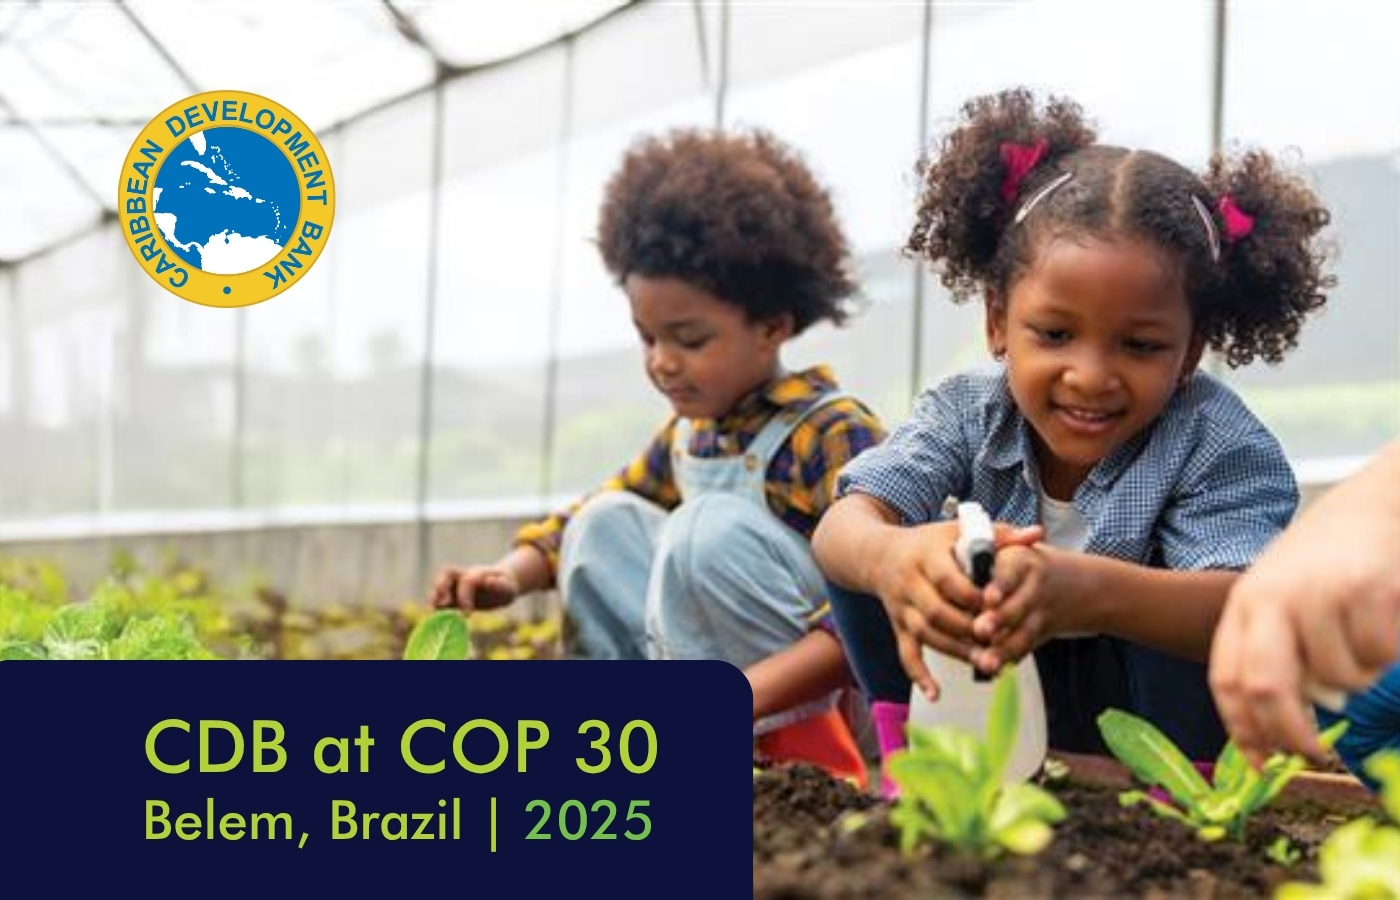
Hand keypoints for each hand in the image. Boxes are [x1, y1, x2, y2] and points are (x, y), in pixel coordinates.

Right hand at [427, 565, 519, 611]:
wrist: (501, 584)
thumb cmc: (505, 586)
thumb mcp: (508, 588)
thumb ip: (499, 585)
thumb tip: (489, 581)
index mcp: (478, 573)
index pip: (468, 581)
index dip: (465, 596)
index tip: (467, 614)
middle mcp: (463, 575)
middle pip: (447, 573)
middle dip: (441, 586)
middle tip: (440, 605)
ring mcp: (455, 584)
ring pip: (440, 584)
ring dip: (434, 597)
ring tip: (431, 613)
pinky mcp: (451, 595)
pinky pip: (438, 598)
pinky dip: (434, 607)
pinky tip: (434, 620)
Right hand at [871, 521, 1043, 701]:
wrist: (880, 555)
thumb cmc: (931, 543)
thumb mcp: (960, 530)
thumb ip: (1000, 534)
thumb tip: (1038, 533)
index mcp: (926, 555)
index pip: (945, 578)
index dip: (970, 594)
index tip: (993, 604)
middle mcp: (909, 582)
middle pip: (936, 611)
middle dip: (966, 630)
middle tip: (994, 642)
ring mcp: (902, 607)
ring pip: (925, 635)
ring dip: (954, 652)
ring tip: (985, 664)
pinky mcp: (898, 626)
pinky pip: (906, 654)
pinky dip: (919, 675)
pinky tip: (936, 694)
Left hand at [971, 541, 1072, 673]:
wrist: (1066, 582)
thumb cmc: (1015, 562)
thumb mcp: (1004, 546)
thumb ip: (984, 549)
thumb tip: (956, 557)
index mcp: (1021, 560)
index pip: (1010, 573)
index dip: (999, 587)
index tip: (988, 599)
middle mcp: (1035, 586)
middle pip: (1018, 606)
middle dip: (998, 620)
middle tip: (980, 630)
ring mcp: (1041, 612)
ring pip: (1023, 633)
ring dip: (1003, 649)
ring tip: (985, 662)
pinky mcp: (1041, 633)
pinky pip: (1025, 647)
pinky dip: (1008, 658)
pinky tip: (992, 668)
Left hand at [1209, 498, 1399, 766]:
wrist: (1376, 501)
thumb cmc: (1329, 560)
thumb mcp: (1283, 596)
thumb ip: (1274, 651)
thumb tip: (1278, 729)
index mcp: (1245, 604)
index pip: (1228, 679)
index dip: (1243, 729)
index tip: (1261, 763)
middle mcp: (1273, 598)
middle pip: (1267, 688)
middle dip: (1291, 733)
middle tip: (1314, 752)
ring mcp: (1318, 593)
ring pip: (1338, 678)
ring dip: (1357, 679)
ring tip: (1361, 642)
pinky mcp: (1365, 589)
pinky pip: (1377, 654)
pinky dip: (1386, 652)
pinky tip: (1384, 619)